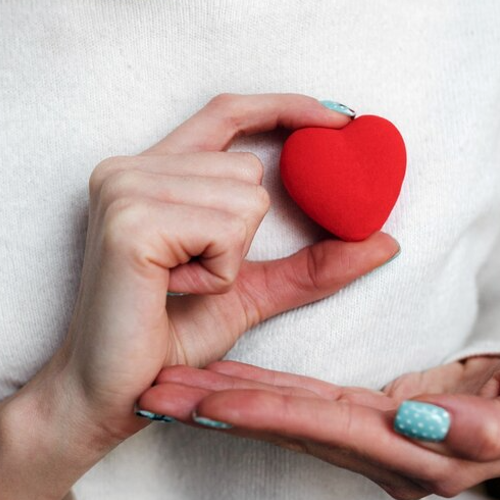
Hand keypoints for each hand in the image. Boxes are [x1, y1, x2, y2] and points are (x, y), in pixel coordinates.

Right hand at [30, 93, 398, 454]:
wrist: (113, 392)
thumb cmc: (169, 339)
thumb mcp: (249, 291)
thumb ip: (311, 264)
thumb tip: (386, 241)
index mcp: (149, 172)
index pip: (227, 113)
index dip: (286, 107)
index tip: (342, 120)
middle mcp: (128, 168)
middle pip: (250, 169)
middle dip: (244, 234)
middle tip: (190, 276)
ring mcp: (124, 189)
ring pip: (246, 198)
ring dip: (231, 258)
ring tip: (179, 285)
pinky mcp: (129, 222)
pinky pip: (225, 231)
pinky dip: (217, 273)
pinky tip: (172, 290)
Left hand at [137, 344, 499, 499]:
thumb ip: (494, 426)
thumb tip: (428, 428)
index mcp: (420, 451)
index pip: (331, 427)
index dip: (271, 413)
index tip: (213, 401)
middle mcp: (381, 452)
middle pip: (287, 428)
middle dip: (220, 411)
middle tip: (155, 396)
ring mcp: (367, 439)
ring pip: (282, 419)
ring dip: (221, 404)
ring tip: (162, 390)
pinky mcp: (361, 421)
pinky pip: (296, 407)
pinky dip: (252, 396)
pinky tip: (211, 384)